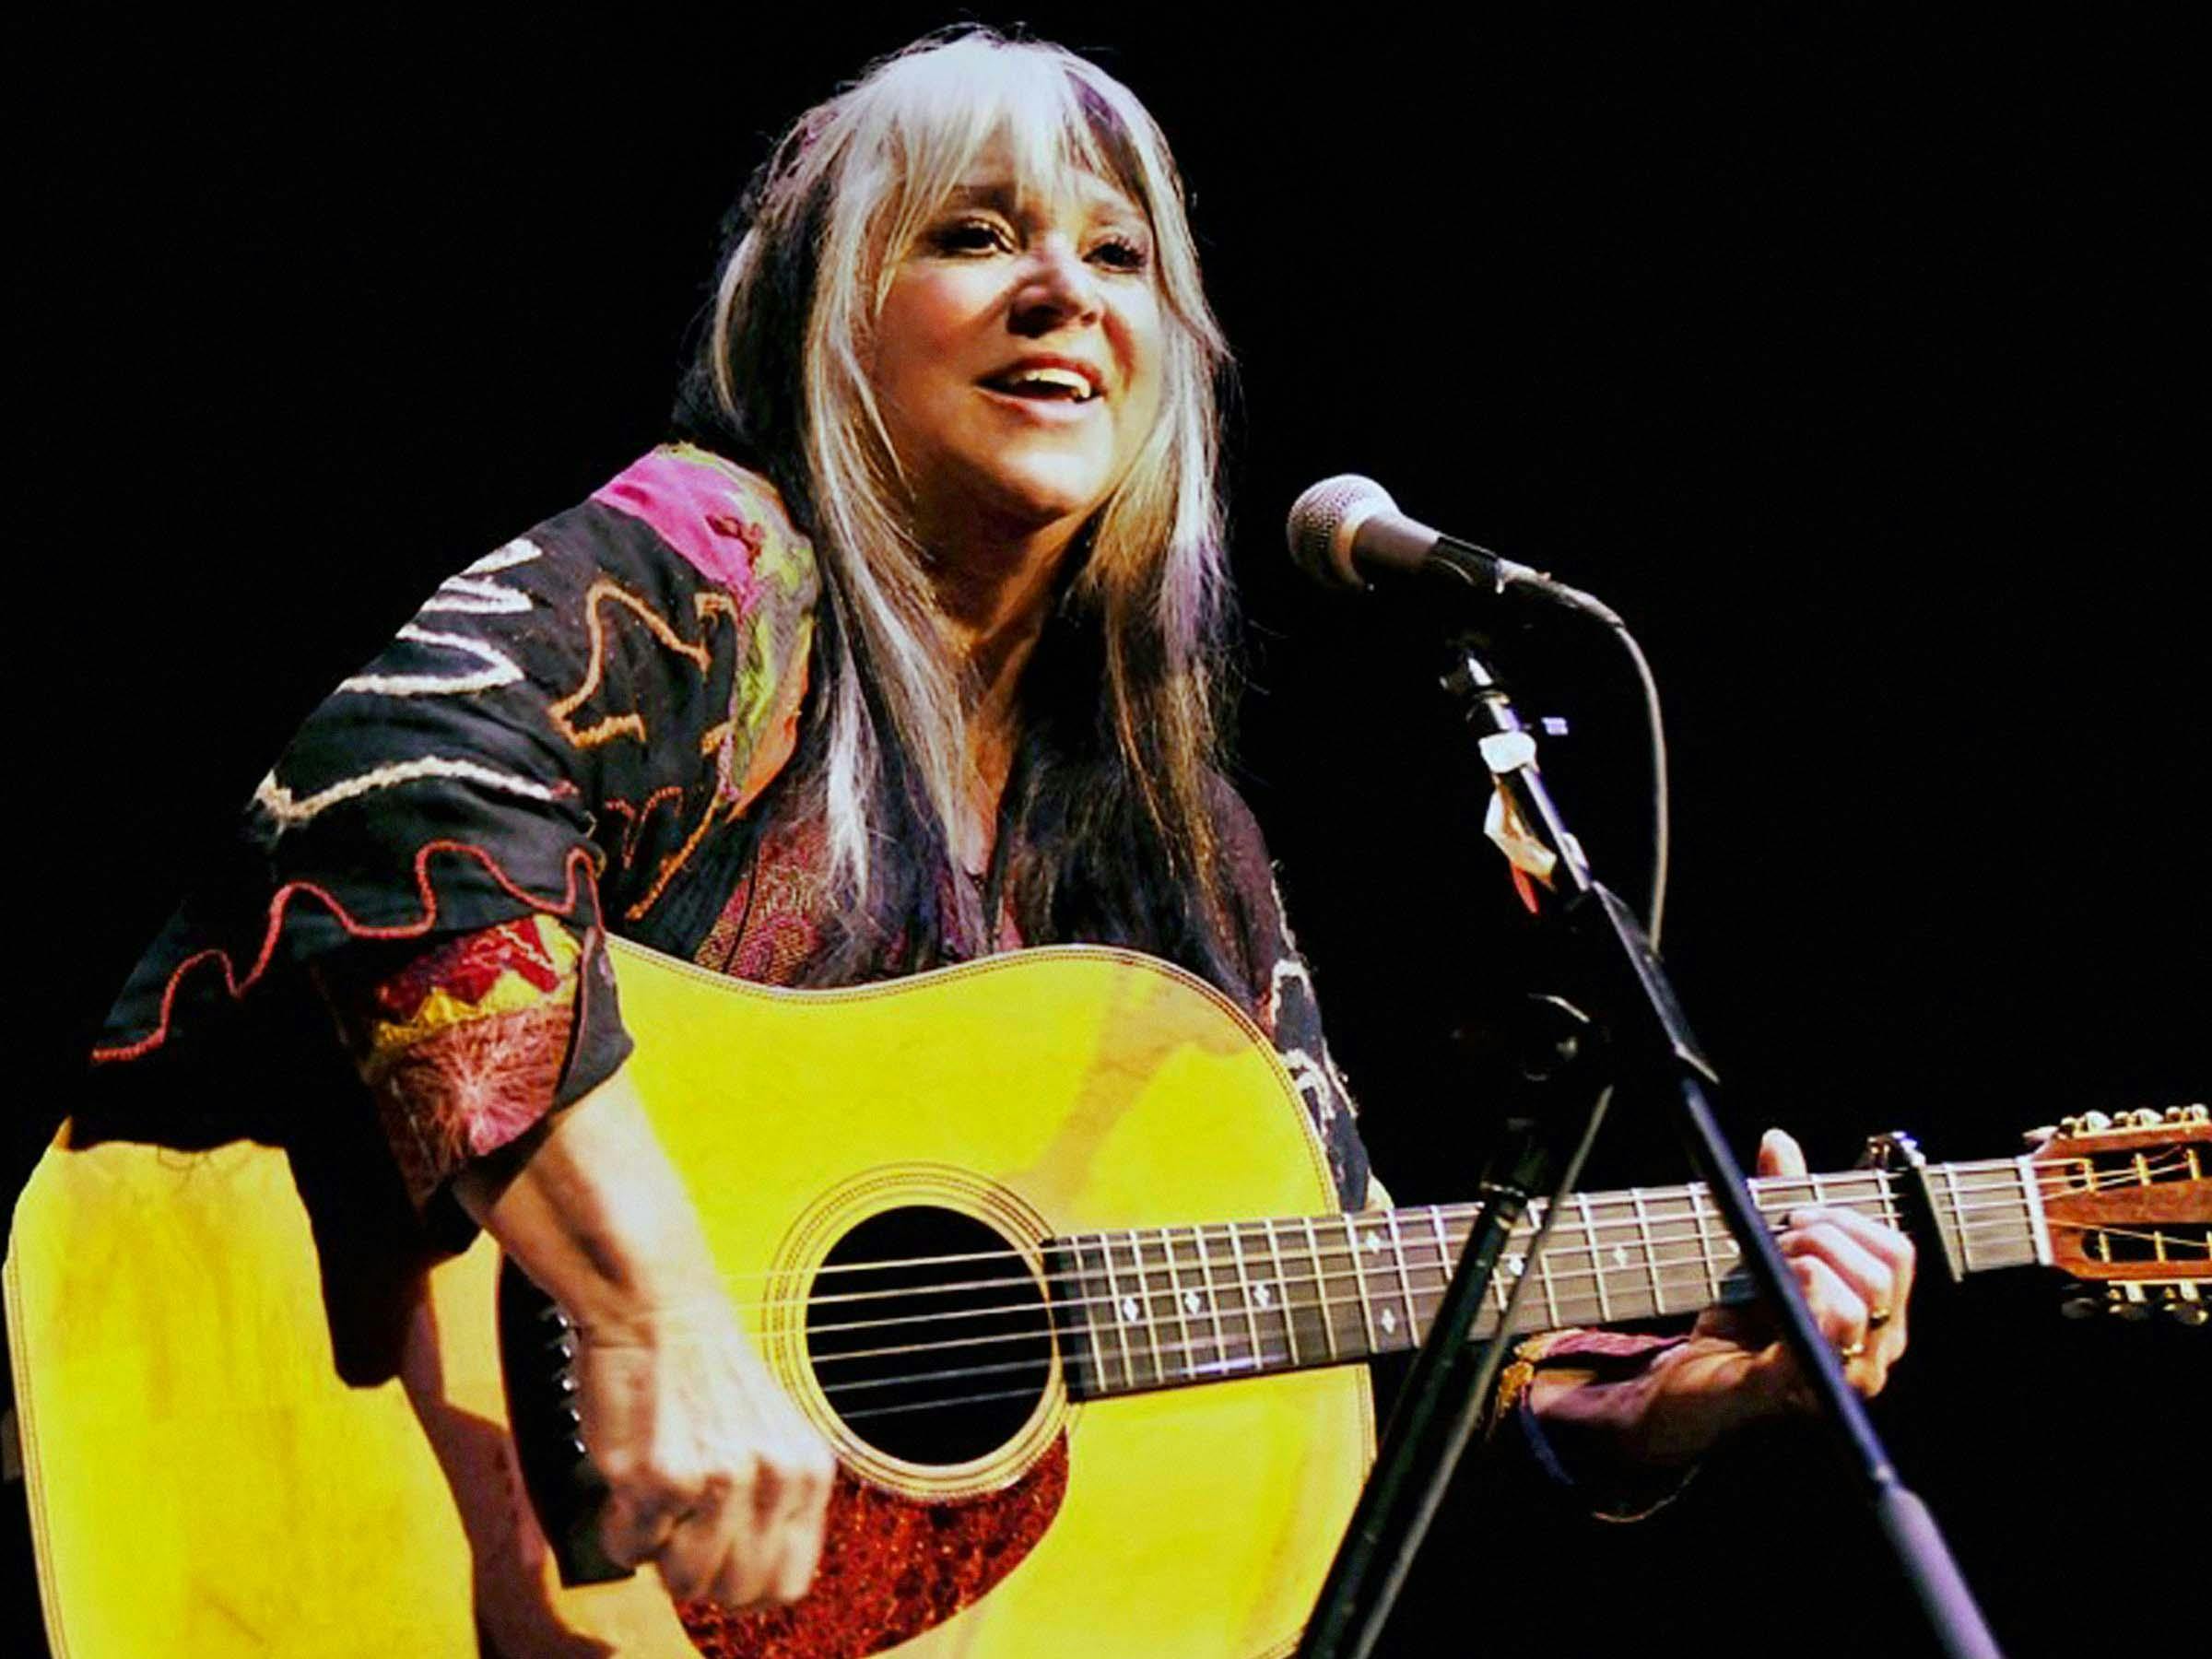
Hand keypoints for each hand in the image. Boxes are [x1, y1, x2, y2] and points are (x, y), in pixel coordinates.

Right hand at [456, 1071, 834, 1609]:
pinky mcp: (665, 1476)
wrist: (655, 1304)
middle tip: (676, 1516)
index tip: (712, 1553)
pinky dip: (618, 1524)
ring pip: (683, 1581)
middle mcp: (776, 1477)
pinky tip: (628, 1474)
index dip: (740, 1581)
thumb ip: (766, 1507)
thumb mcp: (761, 1437)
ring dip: (655, 1545)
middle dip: (695, 1568)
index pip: (786, 1585)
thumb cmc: (700, 1371)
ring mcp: (723, 1479)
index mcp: (808, 1471)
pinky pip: (633, 1548)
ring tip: (654, 1488)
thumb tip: (746, 1591)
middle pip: (735, 1593)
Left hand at [1530, 1127, 1916, 1469]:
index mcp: (1878, 1320)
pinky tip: (1766, 1292)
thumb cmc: (1739, 1326)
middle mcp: (1873, 1354)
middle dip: (1823, 1237)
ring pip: (1857, 1303)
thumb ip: (1778, 1198)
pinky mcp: (1793, 1390)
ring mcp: (1838, 1380)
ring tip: (1765, 1268)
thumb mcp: (1762, 1253)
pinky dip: (1794, 1300)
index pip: (1898, 1255)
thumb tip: (1778, 1140)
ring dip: (1805, 1264)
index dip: (1849, 1219)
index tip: (1796, 1213)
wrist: (1689, 1385)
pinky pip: (1819, 1341)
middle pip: (1881, 1272)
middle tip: (1777, 1239)